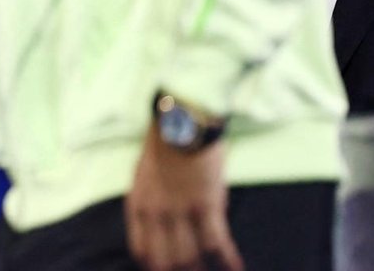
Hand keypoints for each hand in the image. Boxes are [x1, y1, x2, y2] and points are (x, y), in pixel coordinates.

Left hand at [126, 124, 242, 270]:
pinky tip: (235, 269)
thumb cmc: (167, 142)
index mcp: (138, 204)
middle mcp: (155, 212)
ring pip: (190, 257)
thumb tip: (170, 226)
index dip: (155, 266)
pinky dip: (228, 262)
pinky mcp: (205, 204)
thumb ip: (154, 202)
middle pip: (166, 261)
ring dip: (204, 269)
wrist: (181, 118)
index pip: (142, 249)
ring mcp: (180, 210)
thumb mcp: (146, 174)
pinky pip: (216, 244)